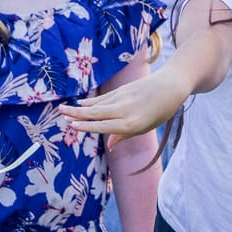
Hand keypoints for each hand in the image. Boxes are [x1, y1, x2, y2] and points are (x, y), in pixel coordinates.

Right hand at [62, 69, 189, 140]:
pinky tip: (82, 103)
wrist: (170, 86)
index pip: (104, 126)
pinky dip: (92, 101)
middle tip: (61, 114)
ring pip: (98, 104)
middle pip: (96, 113)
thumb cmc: (160, 111)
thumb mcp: (145, 127)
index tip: (72, 126)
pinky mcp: (122, 90)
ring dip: (80, 107)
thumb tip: (109, 145)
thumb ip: (125, 135)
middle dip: (77, 114)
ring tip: (64, 109)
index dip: (87, 126)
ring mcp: (122, 98)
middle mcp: (124, 110)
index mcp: (131, 124)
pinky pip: (104, 98)